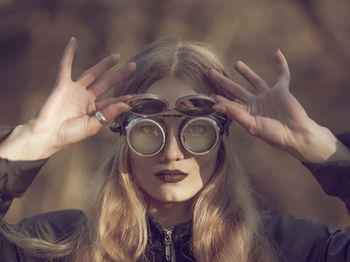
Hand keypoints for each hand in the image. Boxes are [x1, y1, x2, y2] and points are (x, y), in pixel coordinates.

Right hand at [0, 38, 134, 159]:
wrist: (47, 135)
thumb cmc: (69, 134)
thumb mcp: (93, 125)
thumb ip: (109, 113)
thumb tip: (128, 105)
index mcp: (93, 110)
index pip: (111, 102)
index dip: (122, 98)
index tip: (134, 95)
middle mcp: (85, 98)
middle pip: (105, 83)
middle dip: (119, 75)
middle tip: (133, 66)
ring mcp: (74, 90)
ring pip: (92, 73)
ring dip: (104, 64)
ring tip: (117, 56)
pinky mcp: (62, 84)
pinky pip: (65, 65)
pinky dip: (69, 53)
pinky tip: (73, 41)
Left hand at [208, 50, 347, 161]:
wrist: (297, 135)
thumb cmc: (274, 135)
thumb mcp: (252, 125)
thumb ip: (235, 114)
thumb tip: (216, 106)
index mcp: (248, 113)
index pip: (230, 104)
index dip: (221, 99)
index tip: (210, 93)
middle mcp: (256, 103)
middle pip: (236, 89)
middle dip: (224, 81)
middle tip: (210, 72)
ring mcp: (268, 96)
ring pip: (255, 80)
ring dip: (246, 72)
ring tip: (236, 64)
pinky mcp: (282, 90)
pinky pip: (282, 75)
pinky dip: (281, 64)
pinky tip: (277, 53)